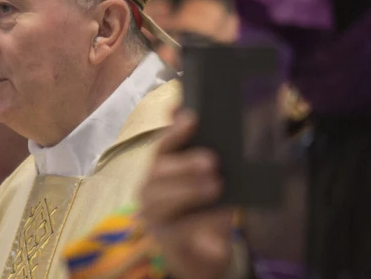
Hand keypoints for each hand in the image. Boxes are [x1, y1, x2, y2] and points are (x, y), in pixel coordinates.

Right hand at [139, 109, 234, 278]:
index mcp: (158, 170)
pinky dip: (202, 219)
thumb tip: (191, 116)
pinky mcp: (165, 240)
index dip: (175, 132)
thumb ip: (202, 152)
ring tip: (217, 186)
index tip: (192, 119)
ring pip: (163, 200)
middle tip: (213, 161)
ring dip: (190, 190)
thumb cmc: (203, 209)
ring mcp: (153, 216)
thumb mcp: (206, 181)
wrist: (203, 254)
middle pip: (158, 171)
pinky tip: (222, 213)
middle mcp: (149, 190)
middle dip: (184, 164)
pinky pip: (180, 229)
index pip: (162, 146)